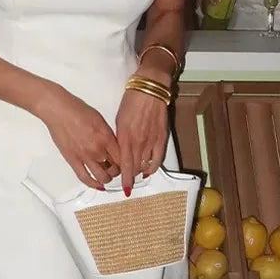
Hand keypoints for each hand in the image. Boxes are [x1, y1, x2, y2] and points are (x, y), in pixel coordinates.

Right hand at [39, 86, 120, 189]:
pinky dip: (93, 184)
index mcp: (106, 137)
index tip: (125, 164)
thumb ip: (108, 135)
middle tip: (116, 169)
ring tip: (107, 176)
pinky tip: (97, 185)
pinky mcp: (72, 160)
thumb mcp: (100, 119)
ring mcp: (85, 156)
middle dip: (117, 171)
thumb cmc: (76, 110)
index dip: (125, 163)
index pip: (122, 157)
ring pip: (102, 177)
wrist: (58, 110)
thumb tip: (113, 146)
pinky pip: (85, 178)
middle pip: (114, 169)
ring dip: (107, 179)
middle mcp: (97, 149)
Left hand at [115, 78, 169, 192]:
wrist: (149, 90)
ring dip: (139, 172)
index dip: (124, 179)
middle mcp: (138, 142)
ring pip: (144, 165)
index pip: (124, 165)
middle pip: (134, 168)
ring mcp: (151, 141)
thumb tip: (119, 152)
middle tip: (127, 183)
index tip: (123, 188)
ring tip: (135, 176)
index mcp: (125, 137)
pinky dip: (153, 167)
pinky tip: (148, 171)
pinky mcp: (161, 138)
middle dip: (130, 177)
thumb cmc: (130, 102)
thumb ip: (119, 138)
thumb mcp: (118, 120)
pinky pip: (158, 159)